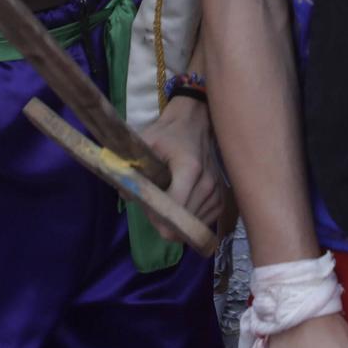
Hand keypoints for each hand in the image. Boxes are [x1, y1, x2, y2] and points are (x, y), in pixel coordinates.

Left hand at [137, 96, 224, 239]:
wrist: (194, 123)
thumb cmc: (168, 134)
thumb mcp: (146, 143)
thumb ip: (133, 166)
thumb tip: (127, 194)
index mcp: (189, 169)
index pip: (175, 207)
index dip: (158, 215)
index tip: (147, 210)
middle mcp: (208, 183)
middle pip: (184, 220)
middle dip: (165, 220)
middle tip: (154, 207)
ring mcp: (217, 191)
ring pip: (194, 225)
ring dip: (178, 222)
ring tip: (167, 205)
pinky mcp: (221, 198)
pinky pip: (204, 222)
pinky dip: (190, 221)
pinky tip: (181, 209)